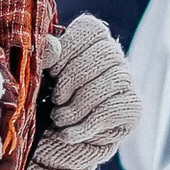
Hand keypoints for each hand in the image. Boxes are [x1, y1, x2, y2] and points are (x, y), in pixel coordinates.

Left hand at [19, 12, 139, 169]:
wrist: (52, 139)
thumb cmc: (43, 99)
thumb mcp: (36, 76)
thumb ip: (43, 57)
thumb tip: (52, 45)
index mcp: (89, 37)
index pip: (90, 30)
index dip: (68, 52)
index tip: (51, 73)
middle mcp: (113, 53)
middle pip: (106, 54)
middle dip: (74, 80)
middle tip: (54, 100)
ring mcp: (126, 78)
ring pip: (114, 81)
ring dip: (79, 105)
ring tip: (58, 119)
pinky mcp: (132, 105)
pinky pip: (115, 109)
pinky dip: (87, 125)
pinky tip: (68, 134)